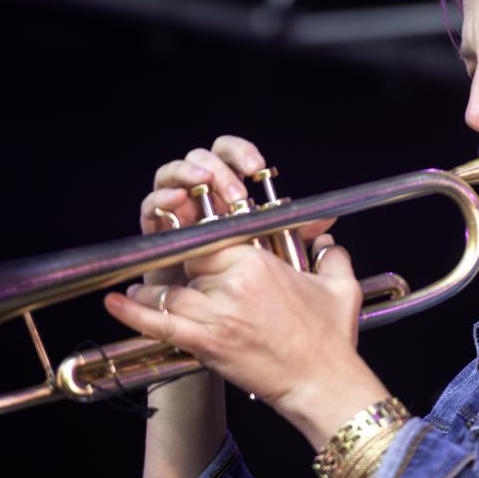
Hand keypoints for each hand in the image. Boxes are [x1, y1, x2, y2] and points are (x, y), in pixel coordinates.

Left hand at [106, 233, 387, 444]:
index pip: (213, 239)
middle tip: (178, 275)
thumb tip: (326, 239)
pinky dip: (132, 313)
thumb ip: (332, 255)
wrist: (323, 384)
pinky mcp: (206, 344)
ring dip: (155, 291)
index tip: (198, 247)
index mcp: (259, 263)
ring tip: (143, 291)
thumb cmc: (332, 339)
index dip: (203, 244)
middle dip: (184, 269)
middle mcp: (233, 284)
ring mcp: (217, 314)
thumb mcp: (341, 288)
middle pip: (190, 264)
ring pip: (171, 291)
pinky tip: (113, 303)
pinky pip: (160, 323)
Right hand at [137, 135, 332, 286]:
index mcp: (229, 195)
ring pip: (170, 176)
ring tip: (201, 184)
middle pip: (200, 159)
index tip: (258, 167)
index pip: (230, 156)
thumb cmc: (247, 291)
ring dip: (186, 174)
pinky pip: (151, 209)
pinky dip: (161, 200)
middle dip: (217, 168)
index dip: (240, 153)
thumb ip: (298, 236)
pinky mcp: (157, 234)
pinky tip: (175, 202)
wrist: (218, 324)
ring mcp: (176, 213)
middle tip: (235, 192)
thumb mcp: (280, 261)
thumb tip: (327, 223)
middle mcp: (201, 198)